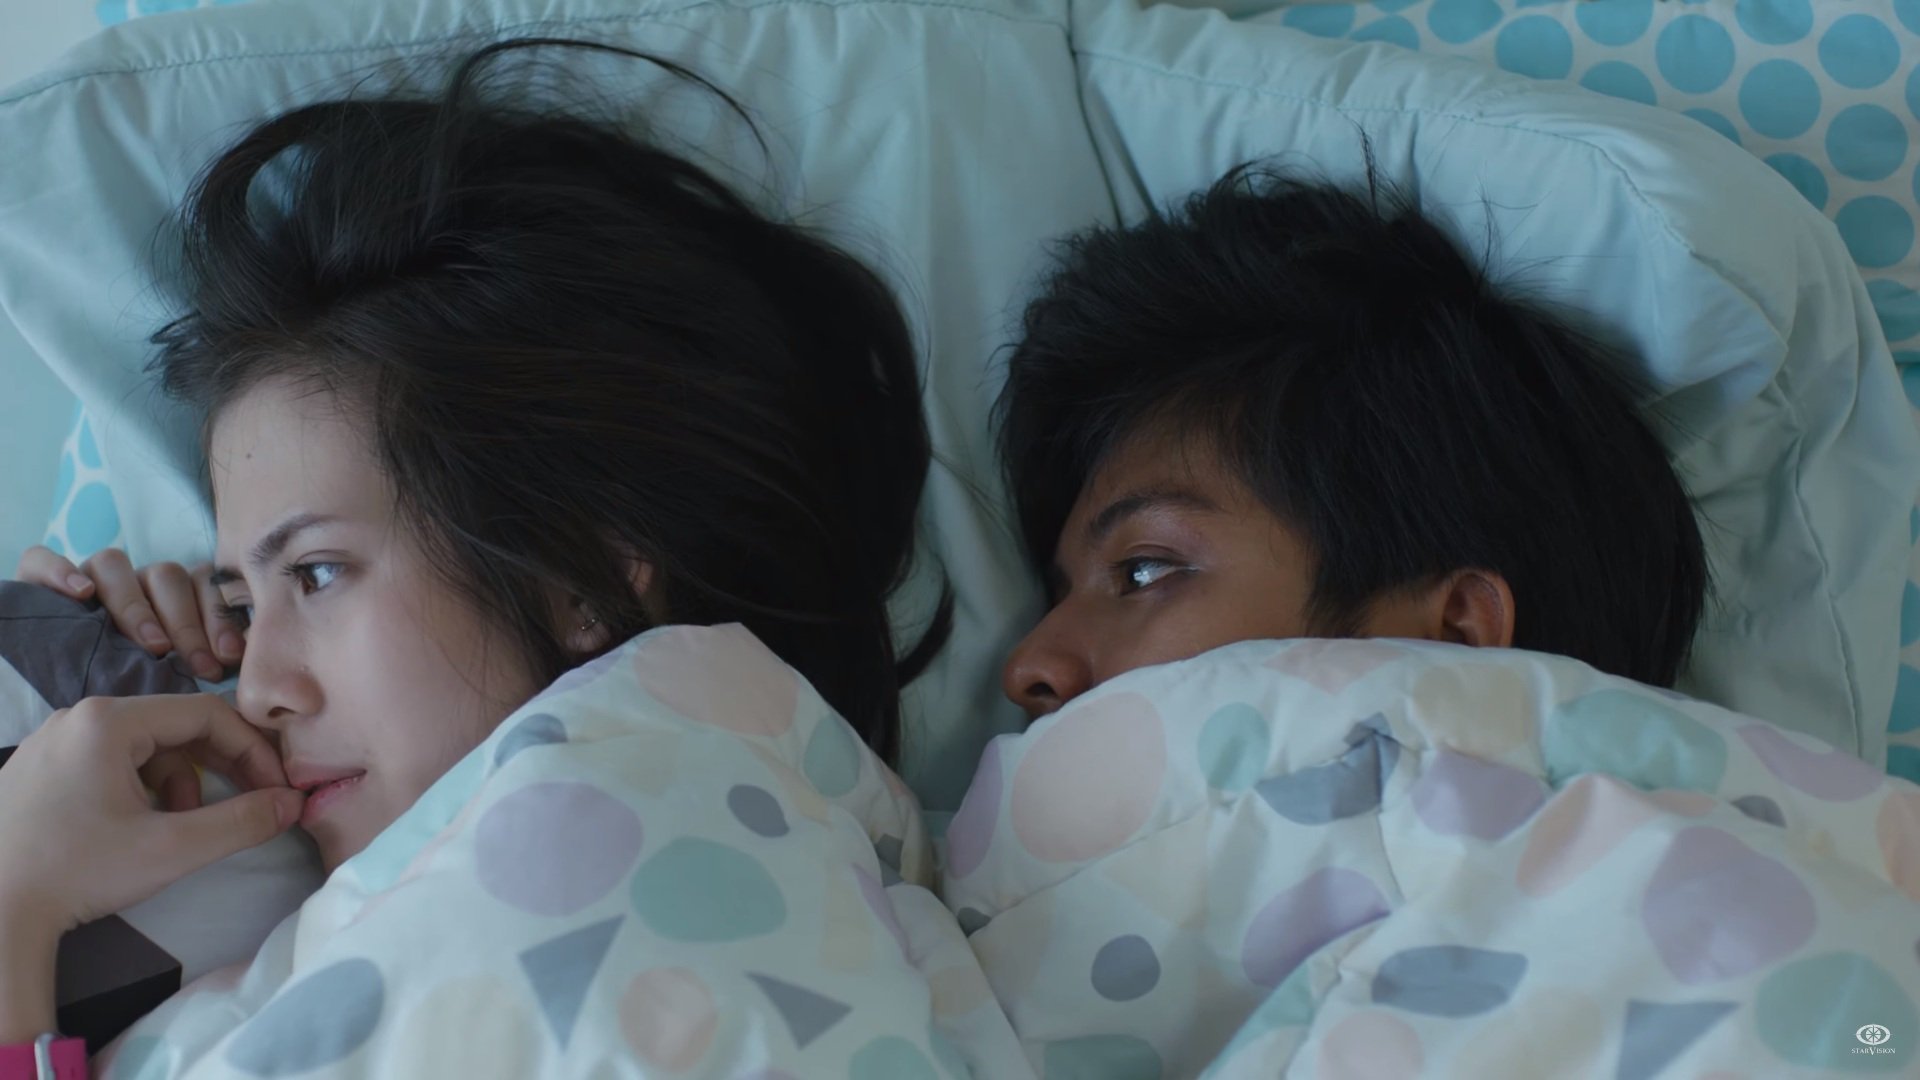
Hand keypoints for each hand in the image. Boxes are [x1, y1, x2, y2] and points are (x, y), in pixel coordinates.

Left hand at [0, 695, 303, 937]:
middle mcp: (79, 717)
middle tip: (245, 806)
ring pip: (142, 747)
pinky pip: (107, 762)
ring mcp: (52, 740)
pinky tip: (133, 829)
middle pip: (174, 727)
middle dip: (216, 768)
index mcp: (110, 719)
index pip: (206, 714)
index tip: (275, 790)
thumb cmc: (77, 872)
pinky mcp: (36, 768)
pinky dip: (138, 789)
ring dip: (176, 784)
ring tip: (175, 830)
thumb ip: (242, 822)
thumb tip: (292, 802)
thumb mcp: (172, 849)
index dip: (251, 750)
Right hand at [15, 546, 240, 680]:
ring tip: (152, 646)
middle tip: (200, 666)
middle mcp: (135, 584)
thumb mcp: (170, 690)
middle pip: (166, 576)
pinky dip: (60, 570)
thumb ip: (200, 677)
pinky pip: (42, 561)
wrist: (70, 708)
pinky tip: (80, 594)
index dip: (220, 619)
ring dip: (137, 605)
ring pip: (115, 564)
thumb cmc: (133, 698)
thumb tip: (237, 683)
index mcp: (172, 599)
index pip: (204, 585)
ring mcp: (89, 580)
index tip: (229, 656)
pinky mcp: (40, 584)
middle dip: (188, 624)